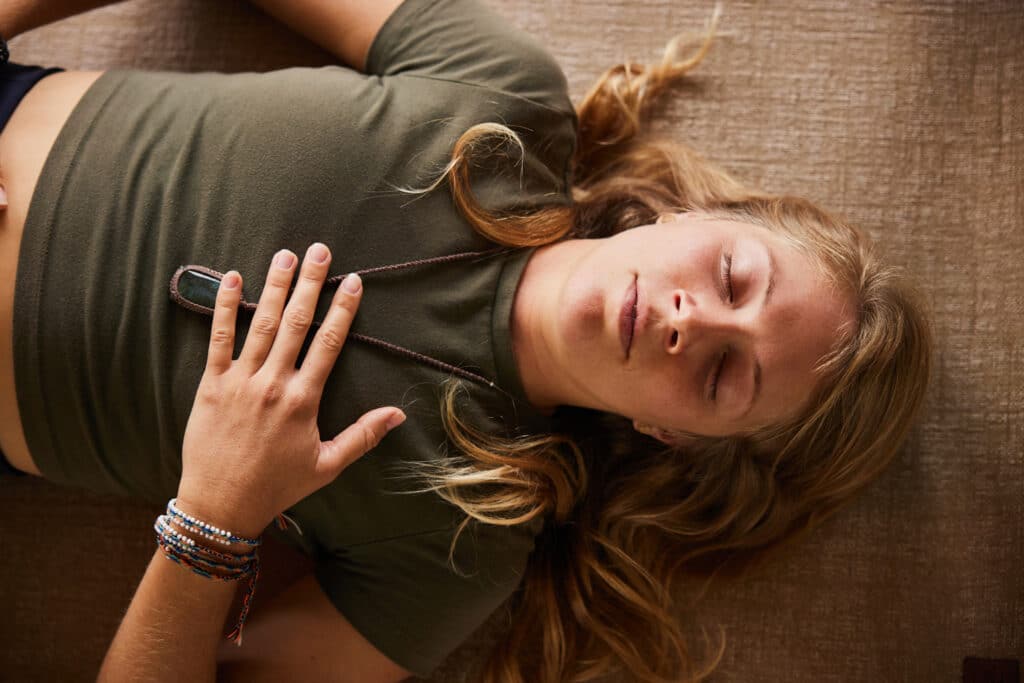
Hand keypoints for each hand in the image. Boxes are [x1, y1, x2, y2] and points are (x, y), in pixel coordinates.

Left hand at [175, 243, 404, 537]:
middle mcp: (273, 383)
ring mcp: (241, 380)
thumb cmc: (277, 487)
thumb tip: (398, 414)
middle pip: (295, 322)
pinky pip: (219, 338)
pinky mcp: (211, 384)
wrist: (220, 505)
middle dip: (309, 283)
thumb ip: (362, 436)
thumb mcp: (327, 466)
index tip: (352, 281)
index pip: (328, 344)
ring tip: (284, 255)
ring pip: (261, 323)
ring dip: (274, 286)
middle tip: (318, 250)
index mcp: (303, 400)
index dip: (342, 309)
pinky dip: (224, 306)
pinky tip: (233, 278)